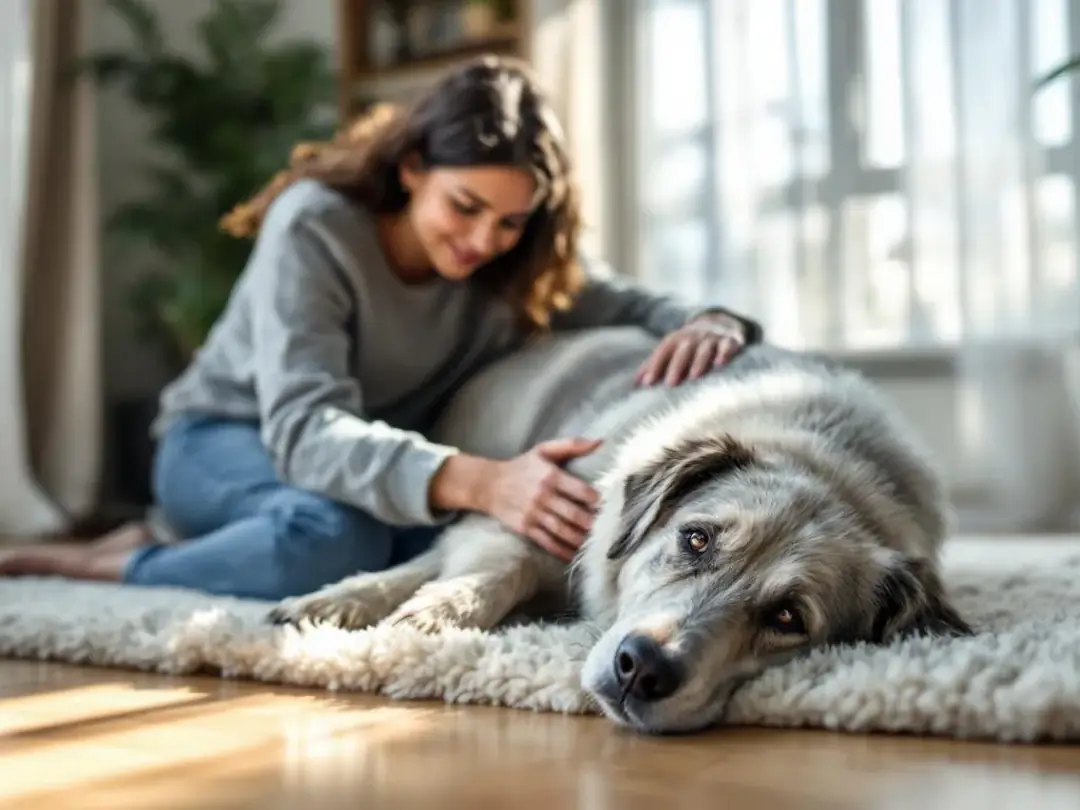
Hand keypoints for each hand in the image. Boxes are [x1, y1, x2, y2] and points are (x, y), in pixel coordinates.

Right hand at [480, 438, 602, 561]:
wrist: (488, 484)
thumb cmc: (522, 466)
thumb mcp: (544, 450)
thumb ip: (572, 445)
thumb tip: (601, 442)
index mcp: (550, 476)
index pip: (579, 490)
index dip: (595, 499)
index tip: (607, 505)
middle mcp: (542, 496)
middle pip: (572, 513)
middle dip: (591, 522)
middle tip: (606, 528)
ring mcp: (533, 514)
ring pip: (561, 530)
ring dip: (579, 538)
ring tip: (594, 543)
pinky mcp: (525, 528)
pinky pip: (546, 541)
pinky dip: (561, 550)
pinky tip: (573, 555)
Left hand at [634, 311, 747, 386]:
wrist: (718, 323)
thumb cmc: (688, 344)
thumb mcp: (671, 349)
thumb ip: (653, 365)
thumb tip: (634, 384)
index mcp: (676, 339)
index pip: (663, 350)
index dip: (655, 365)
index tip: (647, 383)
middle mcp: (693, 337)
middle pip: (683, 349)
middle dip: (676, 366)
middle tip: (670, 384)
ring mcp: (712, 338)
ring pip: (705, 348)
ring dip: (699, 361)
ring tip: (694, 376)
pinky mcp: (730, 341)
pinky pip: (727, 345)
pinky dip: (724, 353)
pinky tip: (720, 364)